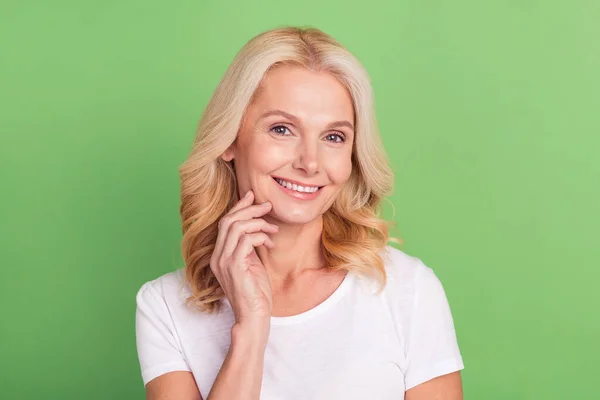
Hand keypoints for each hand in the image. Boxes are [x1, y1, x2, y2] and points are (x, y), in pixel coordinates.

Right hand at [210, 190, 277, 327]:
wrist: (254, 317)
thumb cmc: (256, 293)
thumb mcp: (252, 264)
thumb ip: (249, 247)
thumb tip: (257, 227)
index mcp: (219, 255)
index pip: (224, 223)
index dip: (238, 207)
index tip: (252, 196)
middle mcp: (217, 257)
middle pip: (228, 221)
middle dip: (249, 209)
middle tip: (267, 206)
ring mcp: (224, 262)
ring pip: (236, 227)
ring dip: (258, 223)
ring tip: (273, 228)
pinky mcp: (234, 267)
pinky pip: (245, 240)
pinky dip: (260, 236)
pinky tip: (270, 242)